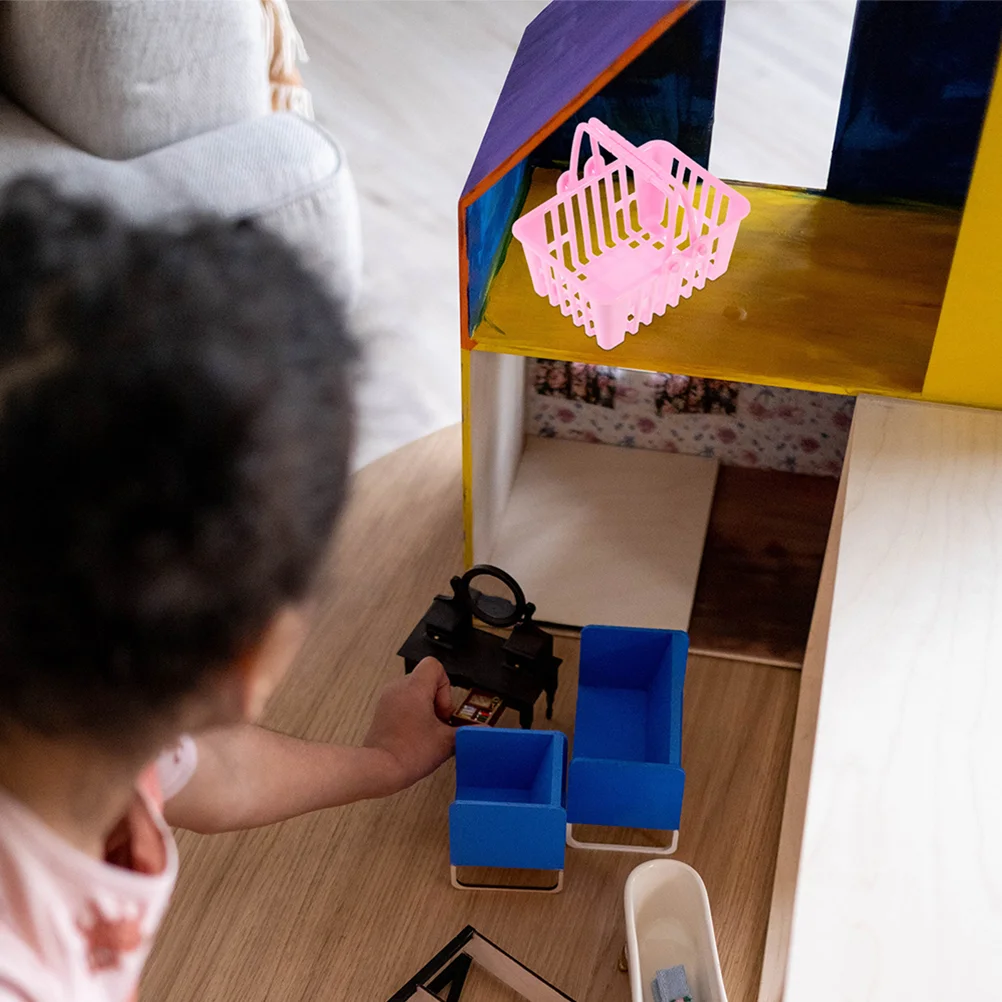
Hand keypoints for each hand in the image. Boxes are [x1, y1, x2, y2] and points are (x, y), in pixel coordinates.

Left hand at [363, 658, 455, 793]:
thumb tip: (482, 732)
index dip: (446, 685)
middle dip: (438, 702)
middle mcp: (398, 689)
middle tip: (439, 723)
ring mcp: (387, 700)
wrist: (380, 769)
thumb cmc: (407, 753)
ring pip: (414, 693)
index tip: (445, 709)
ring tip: (428, 732)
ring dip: (425, 709)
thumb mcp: (447, 742)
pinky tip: (417, 736)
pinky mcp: (382, 713)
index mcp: (414, 688)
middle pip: (426, 681)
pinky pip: (403, 704)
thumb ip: (467, 732)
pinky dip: (413, 716)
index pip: (434, 665)